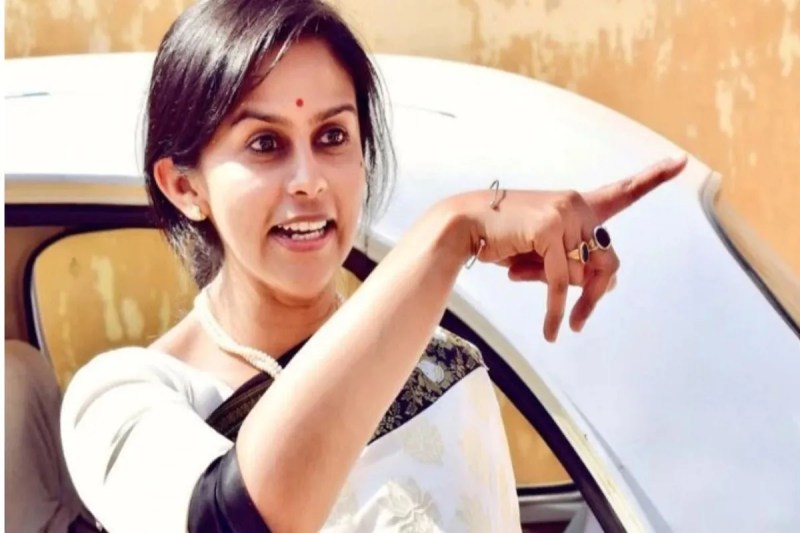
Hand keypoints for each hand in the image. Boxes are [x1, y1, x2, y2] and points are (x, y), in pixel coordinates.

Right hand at [467, 155, 687, 341]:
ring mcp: (566, 213)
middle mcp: (577, 204)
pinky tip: (554, 331)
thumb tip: (609, 284)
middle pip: (606, 259)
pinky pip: (562, 281)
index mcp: (578, 205)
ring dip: (566, 298)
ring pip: (584, 273)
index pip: (621, 193)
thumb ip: (575, 265)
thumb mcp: (545, 255)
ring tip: (534, 296)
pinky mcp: (550, 229)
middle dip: (594, 294)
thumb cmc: (504, 239)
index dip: (652, 178)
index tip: (681, 162)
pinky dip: (558, 310)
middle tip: (581, 322)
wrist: (465, 226)